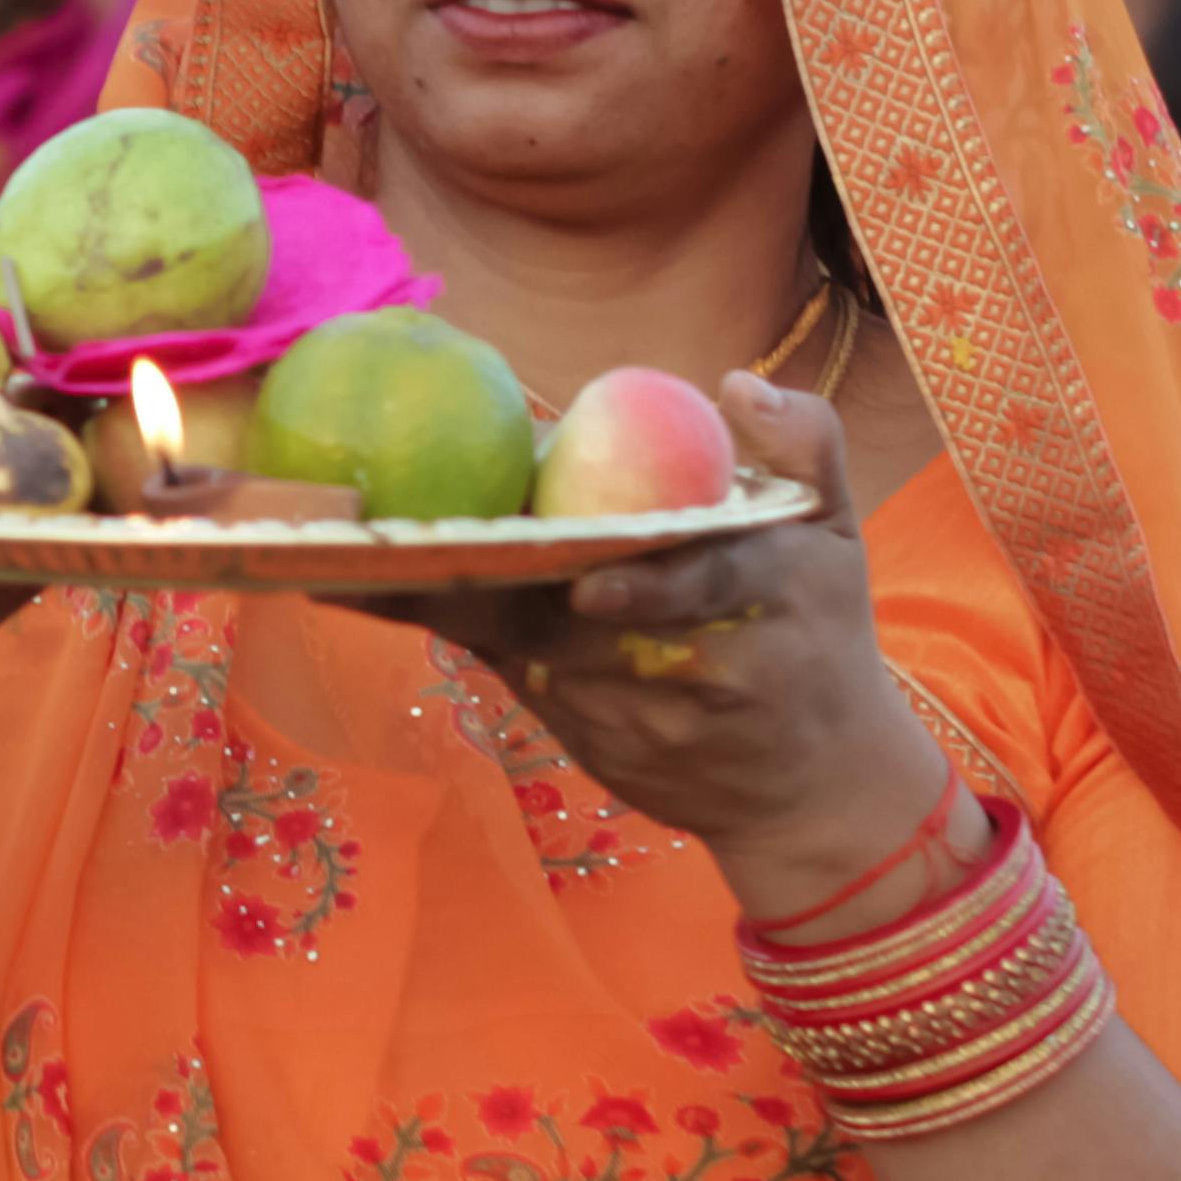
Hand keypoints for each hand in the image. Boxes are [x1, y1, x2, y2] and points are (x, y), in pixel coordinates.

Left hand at [330, 374, 946, 913]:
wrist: (815, 795)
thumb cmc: (824, 642)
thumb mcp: (838, 540)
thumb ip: (806, 449)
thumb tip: (735, 386)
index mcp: (763, 598)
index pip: (704, 584)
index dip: (650, 588)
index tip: (592, 581)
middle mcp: (688, 667)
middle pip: (574, 626)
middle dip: (485, 585)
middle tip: (391, 545)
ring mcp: (629, 717)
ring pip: (523, 653)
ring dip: (437, 606)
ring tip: (341, 563)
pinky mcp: (584, 741)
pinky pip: (507, 675)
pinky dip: (447, 628)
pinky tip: (362, 589)